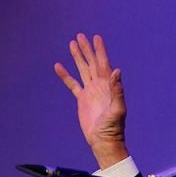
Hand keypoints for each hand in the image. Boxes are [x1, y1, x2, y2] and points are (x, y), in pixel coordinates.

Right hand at [54, 33, 128, 168]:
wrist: (103, 141)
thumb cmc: (114, 127)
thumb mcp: (118, 109)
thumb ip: (117, 90)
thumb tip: (116, 71)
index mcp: (109, 86)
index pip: (104, 64)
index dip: (100, 51)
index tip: (96, 37)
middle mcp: (100, 86)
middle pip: (92, 63)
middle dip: (87, 50)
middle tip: (80, 36)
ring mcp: (90, 92)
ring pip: (82, 70)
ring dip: (78, 57)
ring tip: (72, 43)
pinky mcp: (82, 100)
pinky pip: (72, 84)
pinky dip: (65, 75)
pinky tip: (58, 66)